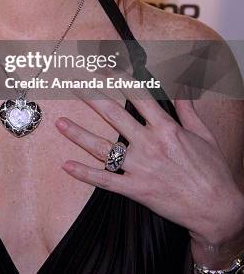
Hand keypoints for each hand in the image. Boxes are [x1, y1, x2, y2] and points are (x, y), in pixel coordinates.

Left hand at [54, 74, 243, 260]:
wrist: (218, 210)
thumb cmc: (212, 171)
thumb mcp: (203, 134)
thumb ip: (188, 108)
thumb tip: (182, 85)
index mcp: (166, 128)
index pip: (138, 95)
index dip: (119, 78)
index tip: (104, 68)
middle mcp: (150, 144)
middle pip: (113, 114)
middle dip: (91, 96)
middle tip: (74, 83)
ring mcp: (141, 168)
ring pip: (103, 148)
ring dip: (78, 134)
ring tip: (59, 122)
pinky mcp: (136, 190)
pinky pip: (105, 181)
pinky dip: (85, 174)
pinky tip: (67, 166)